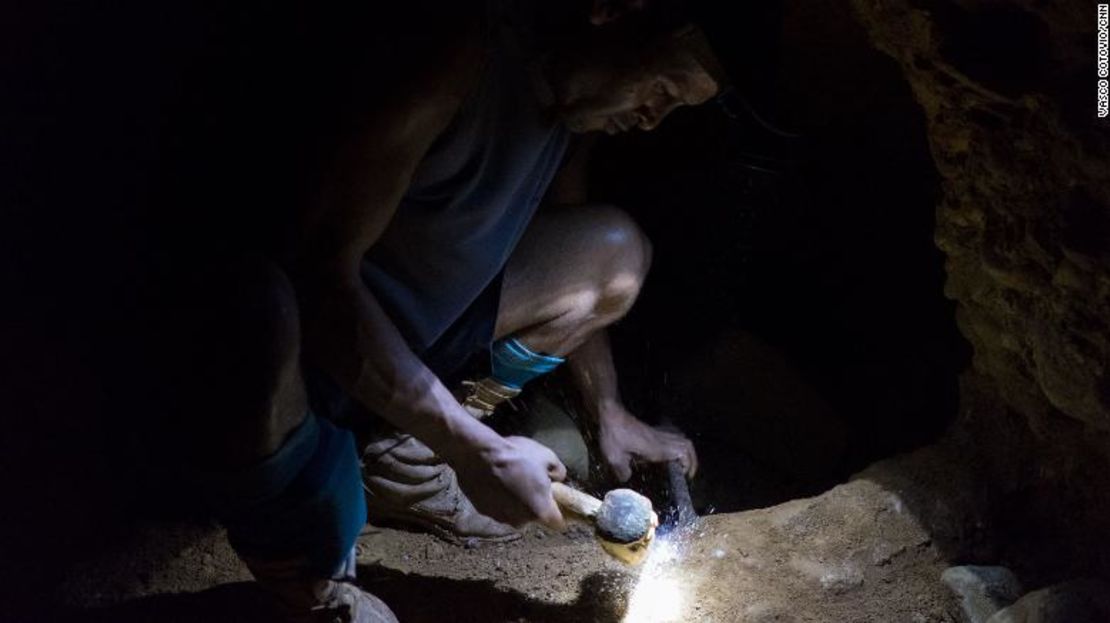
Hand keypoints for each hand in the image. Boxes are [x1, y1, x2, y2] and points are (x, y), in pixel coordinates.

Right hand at [449, 435, 566, 529]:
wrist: (479, 454)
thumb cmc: (516, 456)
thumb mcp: (548, 457)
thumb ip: (558, 472)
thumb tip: (557, 479)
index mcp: (540, 511)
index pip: (558, 523)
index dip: (560, 512)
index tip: (556, 501)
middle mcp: (520, 520)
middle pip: (533, 516)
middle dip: (534, 502)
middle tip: (531, 482)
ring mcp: (500, 517)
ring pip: (514, 512)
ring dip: (515, 501)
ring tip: (510, 479)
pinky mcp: (483, 511)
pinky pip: (497, 507)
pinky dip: (498, 498)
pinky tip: (495, 481)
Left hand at [597, 403, 697, 481]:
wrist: (612, 413)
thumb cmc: (614, 433)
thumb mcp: (614, 455)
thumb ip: (622, 470)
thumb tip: (626, 479)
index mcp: (656, 447)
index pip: (682, 453)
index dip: (688, 464)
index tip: (686, 476)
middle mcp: (662, 440)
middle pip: (687, 445)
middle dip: (692, 460)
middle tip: (688, 473)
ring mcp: (659, 433)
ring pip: (682, 439)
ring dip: (686, 452)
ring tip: (683, 465)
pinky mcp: (654, 430)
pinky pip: (673, 437)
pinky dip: (677, 446)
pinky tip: (670, 454)